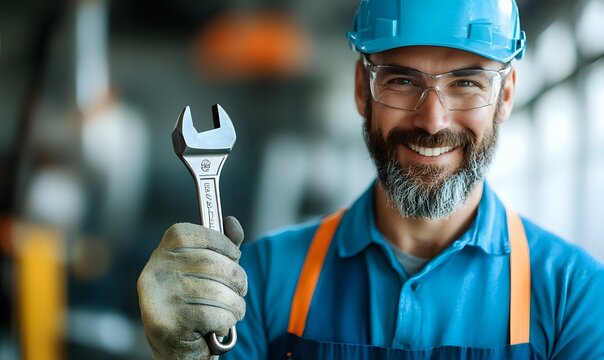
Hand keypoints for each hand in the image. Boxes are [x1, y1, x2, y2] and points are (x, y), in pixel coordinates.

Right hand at [137, 216, 246, 359]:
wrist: (178, 351)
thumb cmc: (198, 304)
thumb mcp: (209, 272)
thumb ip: (221, 247)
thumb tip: (232, 223)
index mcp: (162, 253)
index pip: (195, 232)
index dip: (222, 242)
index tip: (234, 256)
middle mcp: (154, 272)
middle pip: (212, 263)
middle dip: (237, 278)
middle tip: (240, 290)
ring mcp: (158, 298)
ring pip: (217, 291)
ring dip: (236, 304)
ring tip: (233, 311)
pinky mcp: (166, 325)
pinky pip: (214, 315)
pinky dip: (226, 321)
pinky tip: (219, 326)